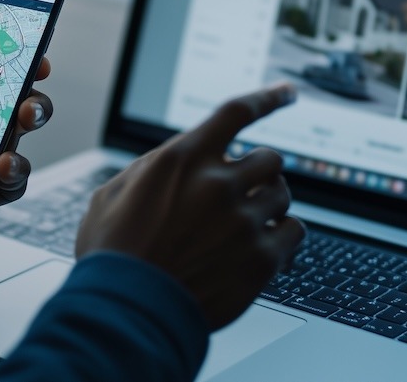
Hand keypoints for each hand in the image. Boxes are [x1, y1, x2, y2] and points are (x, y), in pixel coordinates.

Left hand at [0, 0, 52, 256]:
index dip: (14, 46)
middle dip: (32, 80)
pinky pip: (10, 182)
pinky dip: (16, 170)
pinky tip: (3, 160)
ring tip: (23, 113)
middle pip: (13, 94)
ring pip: (19, 134)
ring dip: (34, 117)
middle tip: (35, 71)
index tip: (32, 32)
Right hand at [75, 83, 304, 329]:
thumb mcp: (112, 196)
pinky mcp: (262, 259)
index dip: (268, 99)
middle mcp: (218, 184)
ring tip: (247, 224)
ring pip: (283, 195)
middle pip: (269, 158)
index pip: (237, 112)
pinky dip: (283, 238)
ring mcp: (244, 221)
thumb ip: (148, 172)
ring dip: (269, 205)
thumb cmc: (114, 257)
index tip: (288, 93)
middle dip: (260, 172)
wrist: (128, 312)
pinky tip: (267, 249)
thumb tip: (167, 165)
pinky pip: (294, 233)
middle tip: (246, 191)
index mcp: (182, 160)